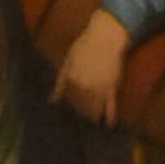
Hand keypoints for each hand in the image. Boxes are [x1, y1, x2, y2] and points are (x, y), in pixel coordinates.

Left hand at [52, 3, 130, 125]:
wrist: (106, 37)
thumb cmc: (85, 46)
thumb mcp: (67, 62)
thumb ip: (60, 83)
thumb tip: (52, 101)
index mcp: (70, 81)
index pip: (67, 102)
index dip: (68, 109)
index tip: (68, 116)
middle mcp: (83, 88)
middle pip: (80, 109)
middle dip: (80, 116)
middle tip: (79, 123)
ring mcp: (99, 90)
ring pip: (94, 112)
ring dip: (92, 119)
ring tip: (91, 126)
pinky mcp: (112, 90)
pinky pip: (111, 108)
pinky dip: (110, 119)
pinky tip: (109, 126)